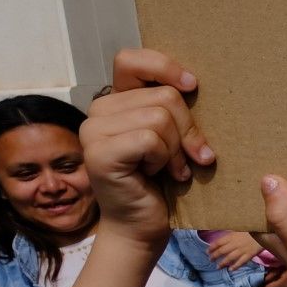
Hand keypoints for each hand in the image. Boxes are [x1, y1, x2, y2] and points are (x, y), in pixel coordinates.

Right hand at [81, 50, 210, 248]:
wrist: (143, 226)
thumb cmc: (163, 182)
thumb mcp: (173, 137)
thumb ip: (172, 109)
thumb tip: (194, 83)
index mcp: (116, 102)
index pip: (131, 60)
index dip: (164, 67)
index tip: (192, 86)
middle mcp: (98, 111)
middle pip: (163, 95)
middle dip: (187, 130)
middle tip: (187, 158)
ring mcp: (93, 131)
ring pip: (159, 117)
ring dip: (177, 149)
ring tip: (171, 169)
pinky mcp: (99, 153)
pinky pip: (150, 139)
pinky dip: (165, 159)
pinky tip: (158, 175)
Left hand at [205, 230, 263, 269]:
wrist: (264, 231)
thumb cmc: (251, 229)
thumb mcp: (239, 228)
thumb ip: (231, 234)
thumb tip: (223, 237)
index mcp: (231, 236)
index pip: (218, 243)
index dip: (211, 248)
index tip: (207, 251)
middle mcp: (235, 244)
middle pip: (222, 251)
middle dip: (215, 256)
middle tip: (210, 260)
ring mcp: (242, 250)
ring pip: (230, 258)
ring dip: (223, 263)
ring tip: (218, 267)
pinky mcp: (249, 254)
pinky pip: (241, 262)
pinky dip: (235, 266)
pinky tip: (231, 270)